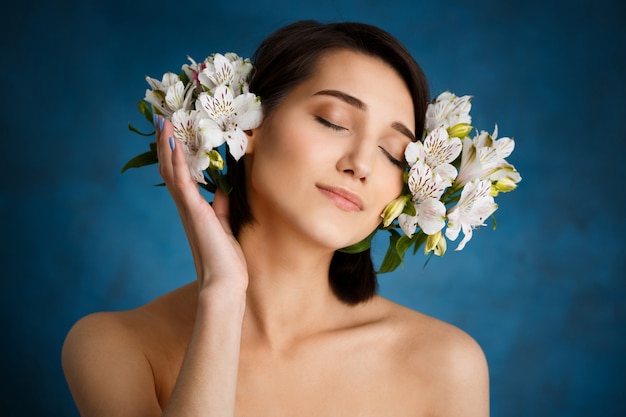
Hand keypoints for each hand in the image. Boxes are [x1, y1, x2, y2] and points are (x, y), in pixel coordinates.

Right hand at [155, 115, 247, 295]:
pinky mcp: (194, 211)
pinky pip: (182, 181)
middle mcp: (185, 206)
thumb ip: (221, 206)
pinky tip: (173, 142)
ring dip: (166, 145)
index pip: (178, 175)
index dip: (172, 153)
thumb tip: (222, 187)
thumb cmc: (226, 260)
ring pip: (170, 170)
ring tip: (163, 121)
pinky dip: (176, 161)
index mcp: (191, 209)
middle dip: (164, 143)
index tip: (171, 132)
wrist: (224, 283)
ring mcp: (187, 208)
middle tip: (161, 118)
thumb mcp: (225, 225)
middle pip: (168, 167)